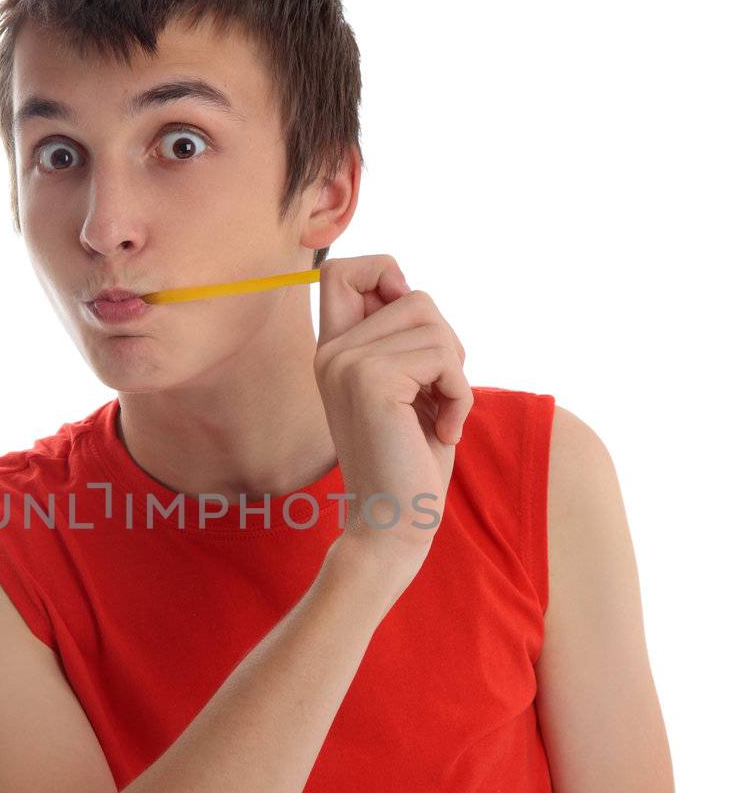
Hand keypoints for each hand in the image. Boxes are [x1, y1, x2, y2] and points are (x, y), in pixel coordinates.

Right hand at [314, 253, 473, 570]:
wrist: (394, 523)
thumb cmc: (409, 460)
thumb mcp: (408, 387)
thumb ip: (402, 339)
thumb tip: (409, 288)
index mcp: (334, 351)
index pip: (343, 268)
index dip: (385, 274)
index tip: (410, 331)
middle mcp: (332, 352)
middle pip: (414, 295)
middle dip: (446, 342)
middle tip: (438, 393)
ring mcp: (347, 364)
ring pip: (433, 323)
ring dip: (455, 373)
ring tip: (440, 414)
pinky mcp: (372, 381)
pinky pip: (443, 358)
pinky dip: (460, 395)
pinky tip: (445, 431)